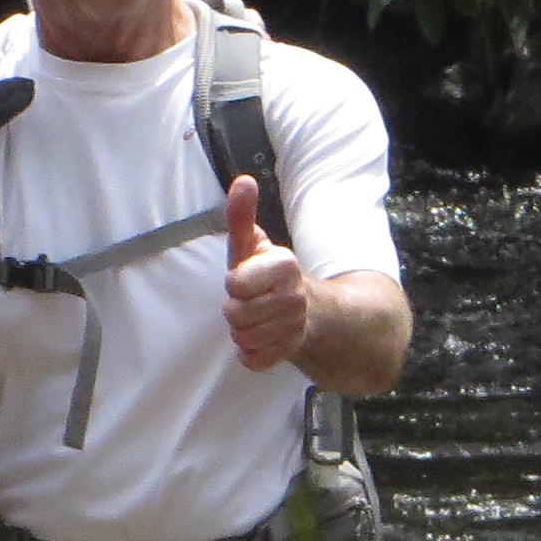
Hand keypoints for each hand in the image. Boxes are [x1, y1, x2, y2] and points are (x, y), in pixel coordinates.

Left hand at [220, 175, 307, 371]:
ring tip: (256, 318)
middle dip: (235, 310)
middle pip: (235, 315)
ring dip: (242, 331)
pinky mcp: (291, 351)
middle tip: (249, 301)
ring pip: (242, 339)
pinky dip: (251, 352)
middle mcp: (295, 296)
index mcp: (284, 265)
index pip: (236, 284)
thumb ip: (242, 215)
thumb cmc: (266, 273)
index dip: (234, 283)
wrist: (305, 308)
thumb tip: (243, 181)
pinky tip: (262, 338)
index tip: (245, 278)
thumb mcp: (252, 243)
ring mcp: (296, 326)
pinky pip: (253, 360)